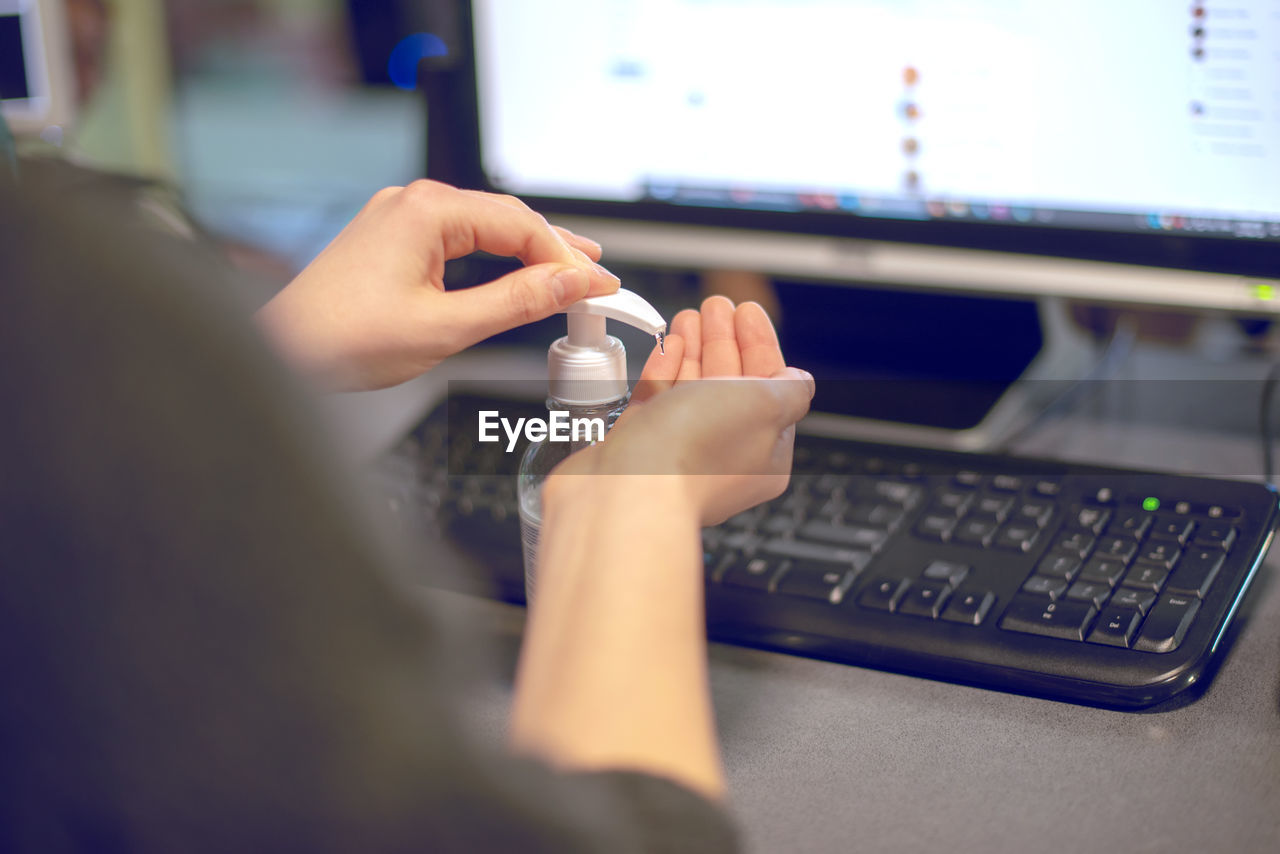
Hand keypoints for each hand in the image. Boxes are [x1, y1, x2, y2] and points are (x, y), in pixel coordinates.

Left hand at [255, 180, 619, 390]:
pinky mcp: (391, 239)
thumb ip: (517, 302)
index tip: (598, 285)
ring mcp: (399, 218)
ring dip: (525, 251)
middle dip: (553, 249)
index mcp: (426, 211)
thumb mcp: (446, 327)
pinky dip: (492, 257)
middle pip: (505, 218)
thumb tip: (569, 285)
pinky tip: (513, 272)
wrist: (283, 352)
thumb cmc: (342, 339)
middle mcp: (412, 203)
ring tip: (566, 272)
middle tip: (595, 276)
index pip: (520, 225)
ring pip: (482, 227)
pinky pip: (456, 238)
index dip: (566, 259)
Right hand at [548, 297, 813, 524]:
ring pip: (691, 391)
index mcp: (764, 455)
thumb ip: (790, 391)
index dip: (761, 346)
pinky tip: (670, 345)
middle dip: (725, 341)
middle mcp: (723, 456)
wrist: (627, 488)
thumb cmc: (695, 452)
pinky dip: (665, 369)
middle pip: (730, 386)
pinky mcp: (638, 447)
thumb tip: (799, 382)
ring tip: (690, 316)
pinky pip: (656, 402)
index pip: (771, 390)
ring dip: (695, 348)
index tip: (748, 312)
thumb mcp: (765, 406)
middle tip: (715, 306)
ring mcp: (678, 452)